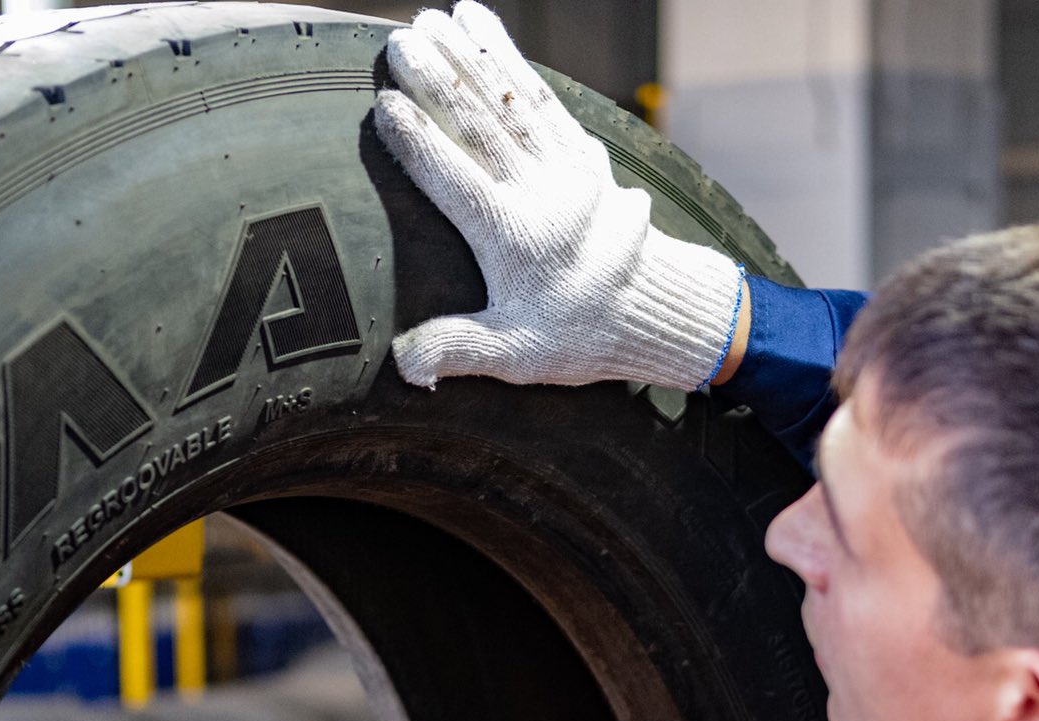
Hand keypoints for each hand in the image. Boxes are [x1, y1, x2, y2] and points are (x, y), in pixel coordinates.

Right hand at [374, 1, 745, 390]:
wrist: (654, 309)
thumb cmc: (576, 335)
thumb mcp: (516, 356)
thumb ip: (457, 350)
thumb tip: (404, 367)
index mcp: (516, 240)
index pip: (457, 181)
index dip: (420, 143)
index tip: (384, 105)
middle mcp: (543, 195)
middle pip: (482, 128)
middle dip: (440, 79)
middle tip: (400, 41)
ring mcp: (567, 168)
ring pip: (512, 101)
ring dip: (473, 55)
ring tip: (435, 18)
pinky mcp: (583, 151)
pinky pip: (543, 96)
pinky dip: (513, 59)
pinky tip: (484, 27)